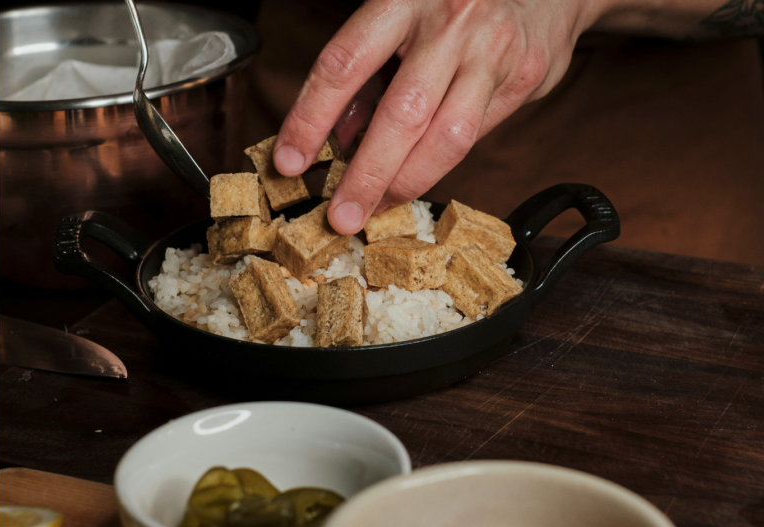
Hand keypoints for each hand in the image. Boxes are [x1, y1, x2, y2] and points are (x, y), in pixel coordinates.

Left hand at [273, 0, 599, 233]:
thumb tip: (342, 138)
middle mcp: (451, 22)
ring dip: (407, 183)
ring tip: (379, 208)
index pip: (344, 65)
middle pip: (401, 114)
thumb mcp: (402, 16)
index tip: (290, 162)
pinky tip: (419, 175)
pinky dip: (442, 163)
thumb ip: (372, 73)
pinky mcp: (524, 77)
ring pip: (447, 137)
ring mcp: (493, 51)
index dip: (310, 119)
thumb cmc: (459, 1)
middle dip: (367, 176)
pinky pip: (476, 136)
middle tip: (341, 216)